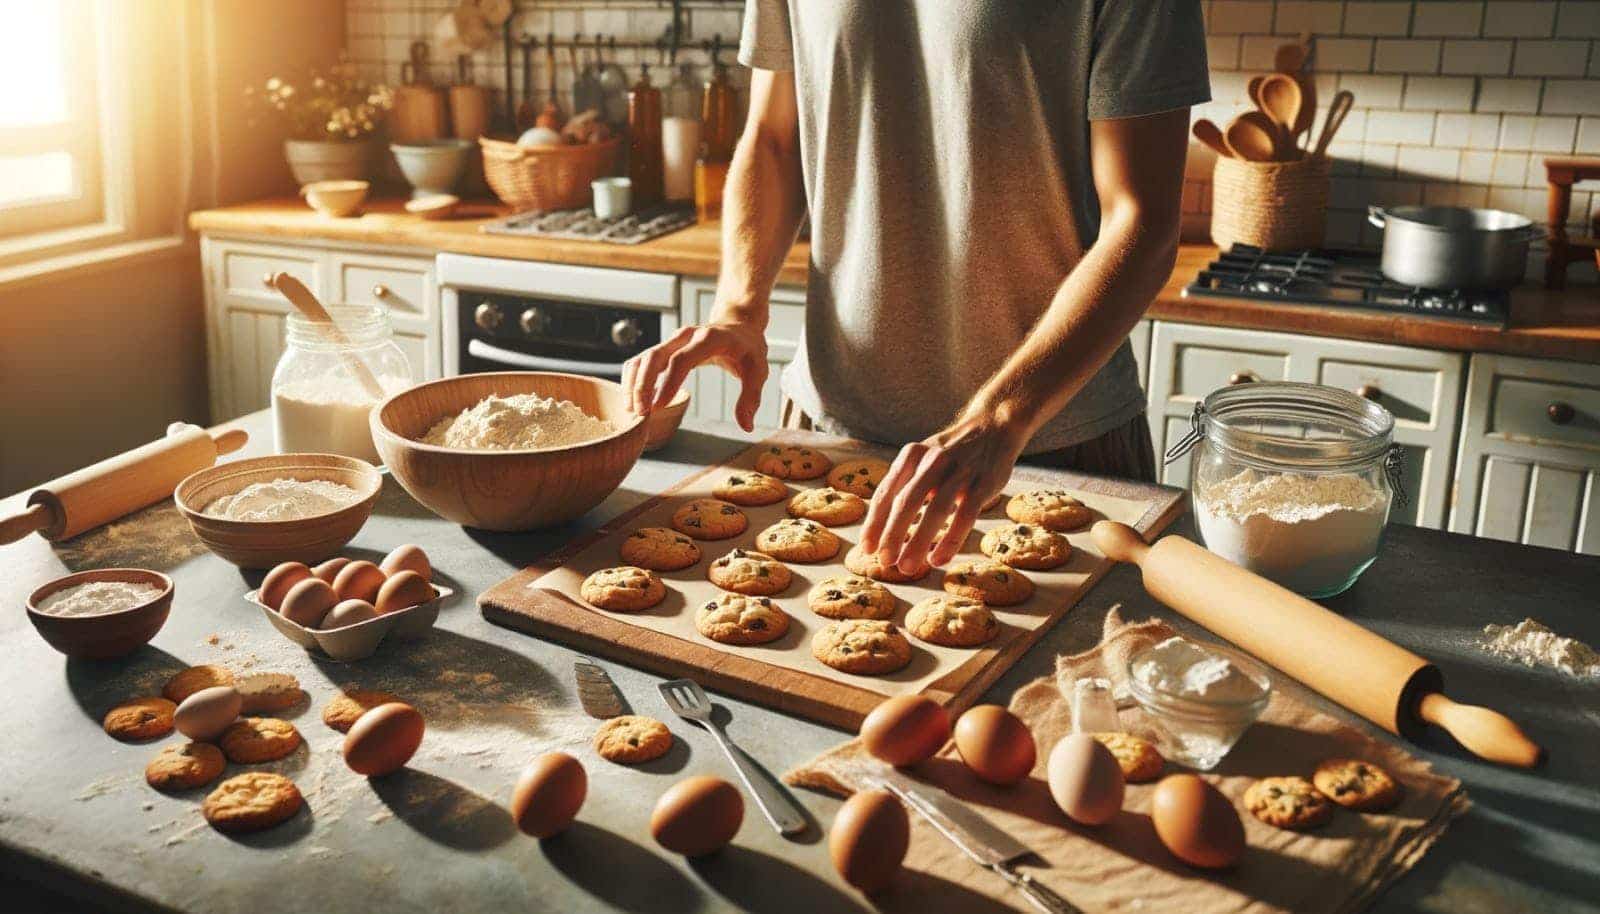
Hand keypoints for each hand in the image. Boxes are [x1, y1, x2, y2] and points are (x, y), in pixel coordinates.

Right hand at [622, 322, 768, 431]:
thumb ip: (751, 397)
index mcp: (709, 339)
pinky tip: (634, 400)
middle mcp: (686, 336)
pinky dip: (634, 379)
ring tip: (632, 410)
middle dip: (643, 385)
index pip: (682, 359)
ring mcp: (673, 340)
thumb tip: (746, 425)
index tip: (658, 406)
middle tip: (641, 413)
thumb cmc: (747, 349)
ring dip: (634, 383)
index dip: (668, 382)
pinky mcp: (665, 347)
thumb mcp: (758, 371)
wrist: (738, 325)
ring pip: (644, 358)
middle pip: (655, 356)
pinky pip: (642, 360)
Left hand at [859, 415, 1028, 575]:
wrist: (994, 427)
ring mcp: (960, 472)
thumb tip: (882, 527)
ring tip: (906, 567)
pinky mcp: (983, 484)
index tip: (866, 548)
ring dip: (918, 542)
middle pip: (906, 502)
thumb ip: (905, 485)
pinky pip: (965, 516)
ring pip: (935, 511)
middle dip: (892, 535)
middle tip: (884, 562)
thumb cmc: (951, 453)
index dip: (875, 522)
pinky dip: (950, 541)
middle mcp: (933, 460)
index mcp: (912, 455)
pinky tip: (938, 559)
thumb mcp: (923, 459)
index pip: (887, 492)